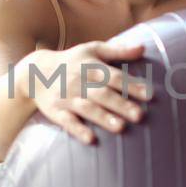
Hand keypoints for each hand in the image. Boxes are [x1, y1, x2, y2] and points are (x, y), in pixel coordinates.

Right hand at [22, 41, 153, 143]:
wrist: (35, 72)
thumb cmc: (71, 61)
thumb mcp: (92, 49)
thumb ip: (118, 50)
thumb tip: (144, 47)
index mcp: (91, 68)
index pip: (114, 77)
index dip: (131, 85)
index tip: (150, 95)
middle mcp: (80, 83)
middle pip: (103, 94)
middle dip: (121, 105)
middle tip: (140, 115)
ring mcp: (67, 98)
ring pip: (87, 109)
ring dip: (103, 118)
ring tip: (121, 128)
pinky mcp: (56, 112)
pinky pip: (67, 121)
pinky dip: (78, 130)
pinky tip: (91, 139)